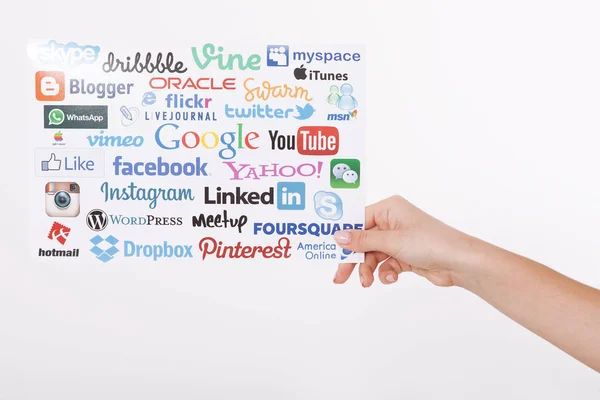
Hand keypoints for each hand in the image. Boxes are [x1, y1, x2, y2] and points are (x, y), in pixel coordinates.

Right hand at [333, 195, 475, 287]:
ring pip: (373, 255)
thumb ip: (362, 240)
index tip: (330, 249)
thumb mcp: (391, 241)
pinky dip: (385, 272)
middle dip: (354, 259)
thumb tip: (337, 236)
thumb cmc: (430, 242)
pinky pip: (385, 263)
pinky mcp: (405, 254)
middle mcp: (393, 221)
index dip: (344, 235)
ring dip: (369, 269)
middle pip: (363, 240)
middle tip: (340, 276)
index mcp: (389, 208)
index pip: (358, 220)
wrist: (460, 263)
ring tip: (368, 282)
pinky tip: (391, 278)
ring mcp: (399, 238)